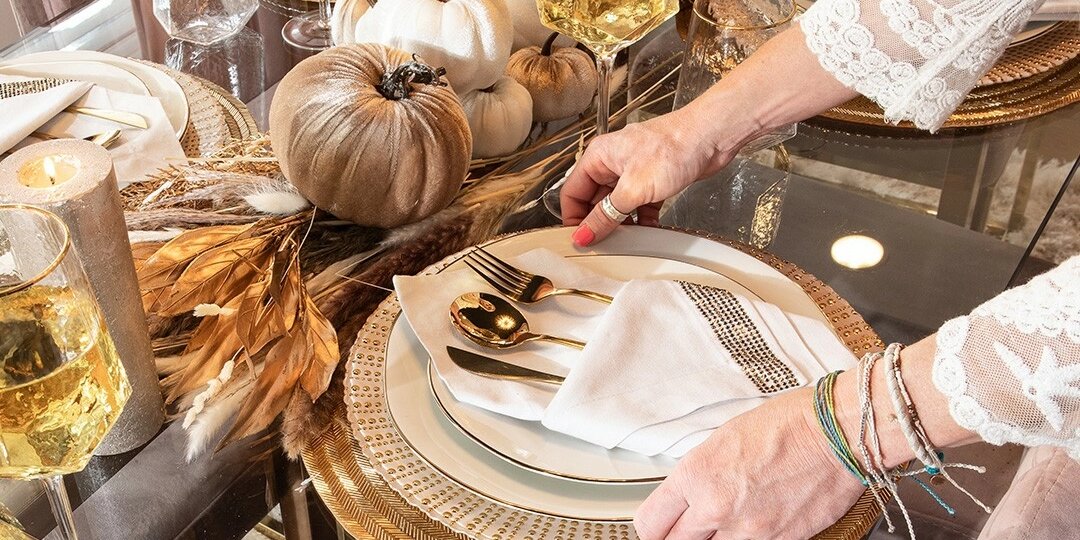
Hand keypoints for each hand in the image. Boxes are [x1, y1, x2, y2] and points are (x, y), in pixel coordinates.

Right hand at [560, 108, 740, 246]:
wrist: (711, 137)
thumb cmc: (674, 147)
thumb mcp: (633, 189)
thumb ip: (606, 216)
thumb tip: (584, 235)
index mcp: (598, 157)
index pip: (572, 192)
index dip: (573, 218)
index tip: (580, 240)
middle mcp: (612, 163)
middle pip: (594, 200)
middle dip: (599, 223)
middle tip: (604, 245)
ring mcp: (633, 171)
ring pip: (617, 204)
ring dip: (621, 223)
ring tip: (626, 241)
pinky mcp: (652, 179)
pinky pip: (638, 204)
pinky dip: (641, 218)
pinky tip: (648, 230)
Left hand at [634, 387, 864, 539]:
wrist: (838, 434)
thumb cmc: (789, 424)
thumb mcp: (724, 437)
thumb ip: (700, 473)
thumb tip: (688, 494)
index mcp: (697, 475)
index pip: (651, 522)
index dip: (652, 525)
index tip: (657, 524)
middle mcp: (717, 508)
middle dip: (678, 536)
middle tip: (685, 526)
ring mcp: (750, 531)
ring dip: (712, 539)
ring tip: (724, 521)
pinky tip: (755, 521)